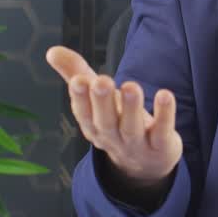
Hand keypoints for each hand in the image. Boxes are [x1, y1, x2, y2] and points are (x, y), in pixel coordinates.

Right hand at [45, 46, 182, 189]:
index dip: (80, 98)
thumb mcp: (96, 101)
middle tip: (102, 81)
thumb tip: (52, 51)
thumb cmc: (117, 122)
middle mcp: (112, 137)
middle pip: (105, 122)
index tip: (78, 80)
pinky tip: (165, 95)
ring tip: (130, 86)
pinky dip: (164, 115)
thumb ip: (77, 74)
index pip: (83, 114)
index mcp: (93, 125)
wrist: (145, 165)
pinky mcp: (161, 146)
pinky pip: (162, 132)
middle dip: (102, 102)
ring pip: (131, 128)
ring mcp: (136, 145)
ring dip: (131, 108)